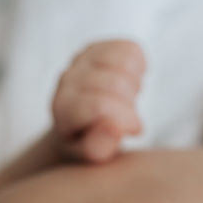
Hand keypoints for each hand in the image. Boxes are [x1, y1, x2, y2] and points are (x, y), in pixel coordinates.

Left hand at [51, 39, 146, 162]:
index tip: (134, 132)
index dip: (126, 119)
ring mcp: (81, 60)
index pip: (100, 105)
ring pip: (124, 61)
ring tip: (127, 100)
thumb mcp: (91, 155)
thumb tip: (113, 128)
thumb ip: (98, 148)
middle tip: (128, 118)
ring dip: (134, 84)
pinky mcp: (98, 48)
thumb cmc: (88, 143)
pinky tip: (129, 84)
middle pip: (115, 83)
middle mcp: (67, 80)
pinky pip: (131, 49)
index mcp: (64, 109)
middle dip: (131, 104)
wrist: (78, 124)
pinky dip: (139, 68)